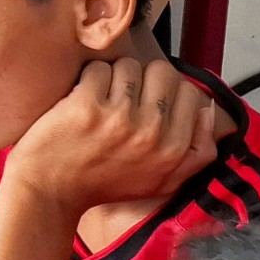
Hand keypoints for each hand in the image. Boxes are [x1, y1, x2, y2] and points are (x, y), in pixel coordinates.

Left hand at [6, 57, 220, 218]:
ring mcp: (119, 118)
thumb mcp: (162, 181)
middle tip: (122, 101)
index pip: (190, 93)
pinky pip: (98, 68)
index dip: (168, 94)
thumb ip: (197, 152)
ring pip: (128, 66)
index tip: (147, 105)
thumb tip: (209, 111)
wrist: (50, 193)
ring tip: (100, 104)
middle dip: (143, 81)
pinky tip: (80, 102)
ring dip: (112, 78)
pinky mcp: (87, 105)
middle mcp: (152, 133)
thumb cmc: (104, 184)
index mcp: (174, 151)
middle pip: (163, 72)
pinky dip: (87, 79)